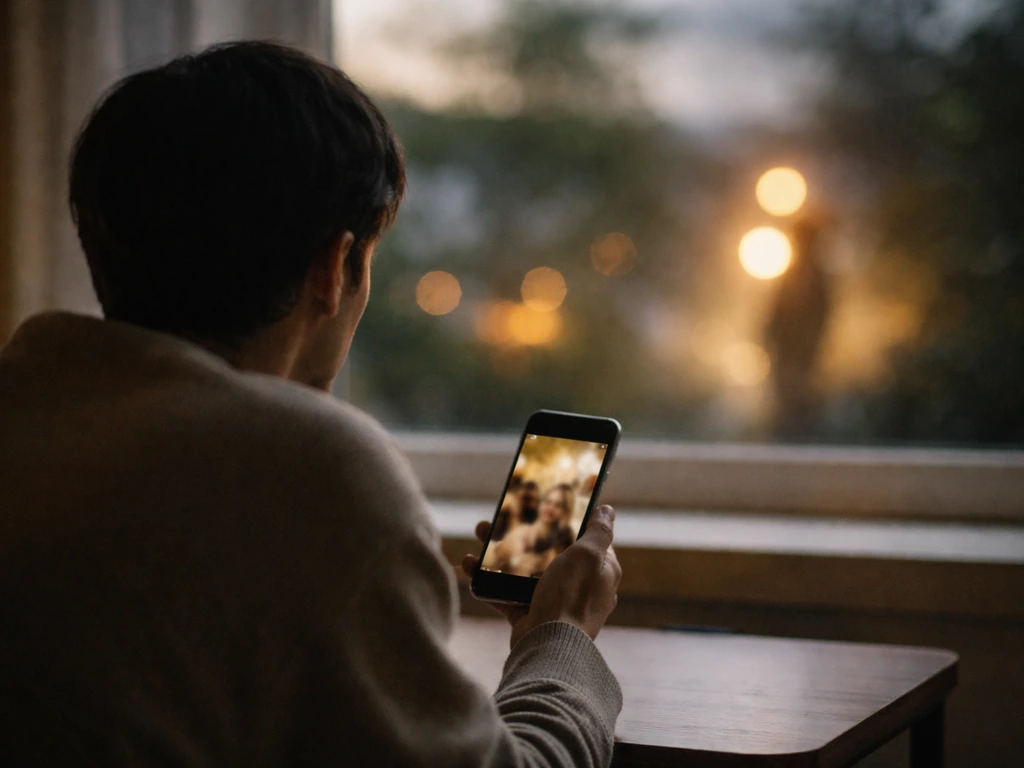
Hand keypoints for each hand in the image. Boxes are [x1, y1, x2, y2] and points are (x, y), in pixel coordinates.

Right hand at [461, 505, 621, 647]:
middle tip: (503, 519)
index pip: (588, 542)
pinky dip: (486, 580)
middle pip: (549, 552)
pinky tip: (469, 565)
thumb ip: (599, 532)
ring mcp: (551, 602)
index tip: (549, 510)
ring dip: (498, 552)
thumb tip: (608, 511)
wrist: (548, 647)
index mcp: (599, 572)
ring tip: (479, 534)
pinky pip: (505, 593)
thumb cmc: (572, 597)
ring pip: (523, 570)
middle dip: (524, 534)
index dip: (570, 524)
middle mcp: (578, 587)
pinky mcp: (528, 615)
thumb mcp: (589, 555)